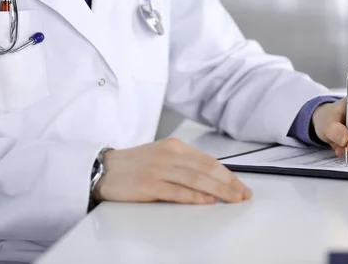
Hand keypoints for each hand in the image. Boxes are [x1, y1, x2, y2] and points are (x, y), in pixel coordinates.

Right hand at [93, 138, 251, 203]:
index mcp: (175, 147)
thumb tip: (212, 180)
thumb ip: (185, 165)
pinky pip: (177, 191)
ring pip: (196, 179)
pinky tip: (207, 200)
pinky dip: (195, 196)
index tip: (241, 186)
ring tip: (233, 199)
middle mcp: (169, 155)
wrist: (104, 168)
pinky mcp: (149, 184)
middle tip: (243, 195)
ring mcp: (159, 169)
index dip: (228, 175)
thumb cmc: (135, 165)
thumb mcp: (162, 156)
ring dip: (219, 191)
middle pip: (207, 170)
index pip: (209, 161)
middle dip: (229, 184)